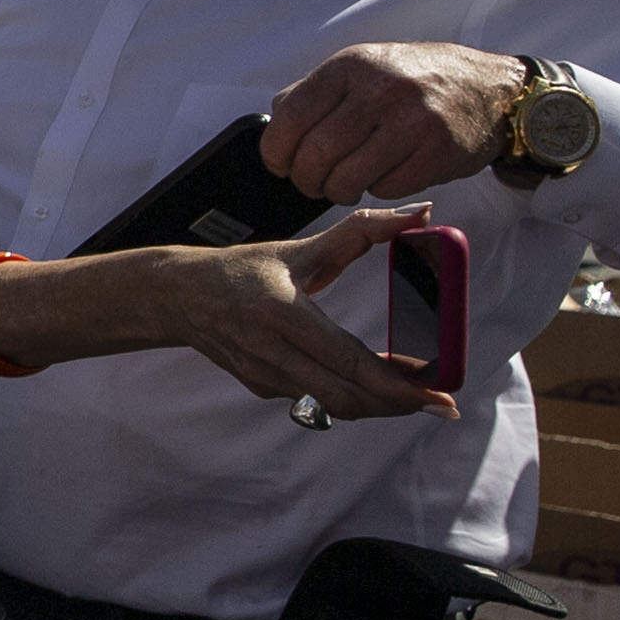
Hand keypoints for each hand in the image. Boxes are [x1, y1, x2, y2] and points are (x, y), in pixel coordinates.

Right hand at [123, 203, 457, 422]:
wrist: (180, 296)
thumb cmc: (244, 268)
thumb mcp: (302, 247)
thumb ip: (364, 230)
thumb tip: (421, 214)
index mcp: (284, 314)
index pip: (351, 363)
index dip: (400, 386)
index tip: (439, 395)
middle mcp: (272, 352)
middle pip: (348, 399)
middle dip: (398, 405)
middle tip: (437, 402)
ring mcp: (264, 376)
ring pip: (334, 406)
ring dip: (376, 404)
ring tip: (409, 393)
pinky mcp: (261, 387)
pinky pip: (314, 400)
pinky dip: (347, 397)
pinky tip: (366, 385)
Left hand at [261, 43, 527, 203]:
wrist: (492, 89)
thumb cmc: (417, 81)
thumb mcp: (365, 66)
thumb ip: (317, 92)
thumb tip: (277, 125)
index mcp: (352, 65)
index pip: (291, 116)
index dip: (277, 151)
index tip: (280, 164)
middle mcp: (380, 90)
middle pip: (317, 154)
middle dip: (306, 179)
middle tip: (313, 183)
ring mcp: (412, 122)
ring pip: (348, 178)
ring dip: (338, 191)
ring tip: (344, 185)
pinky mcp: (437, 153)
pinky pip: (386, 189)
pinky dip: (377, 190)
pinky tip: (384, 175)